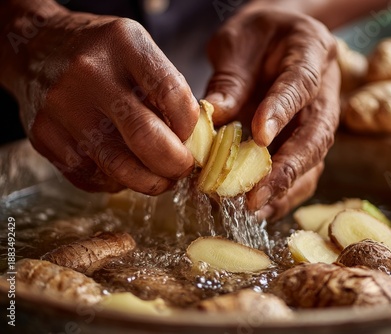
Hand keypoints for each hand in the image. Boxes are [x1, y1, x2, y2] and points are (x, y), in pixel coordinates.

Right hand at [14, 10, 198, 193]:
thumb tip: (193, 143)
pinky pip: (90, 176)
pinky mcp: (43, 135)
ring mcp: (62, 106)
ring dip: (148, 182)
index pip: (172, 95)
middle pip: (146, 138)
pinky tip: (122, 171)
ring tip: (160, 179)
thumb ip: (166, 91)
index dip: (190, 126)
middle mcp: (89, 74)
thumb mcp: (138, 50)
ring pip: (117, 167)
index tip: (191, 137)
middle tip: (181, 169)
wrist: (37, 46)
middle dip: (174, 165)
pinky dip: (114, 182)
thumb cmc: (101, 54)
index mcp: (123, 44)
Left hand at [204, 6, 339, 218]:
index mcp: (311, 50)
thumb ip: (230, 78)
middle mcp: (324, 90)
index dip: (282, 111)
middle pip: (317, 134)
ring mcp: (319, 119)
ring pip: (314, 160)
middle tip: (255, 194)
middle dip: (288, 168)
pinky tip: (258, 209)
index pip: (301, 83)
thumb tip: (212, 115)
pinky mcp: (306, 141)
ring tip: (252, 208)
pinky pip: (304, 172)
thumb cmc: (256, 35)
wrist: (276, 37)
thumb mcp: (237, 43)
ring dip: (285, 188)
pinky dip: (283, 194)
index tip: (259, 136)